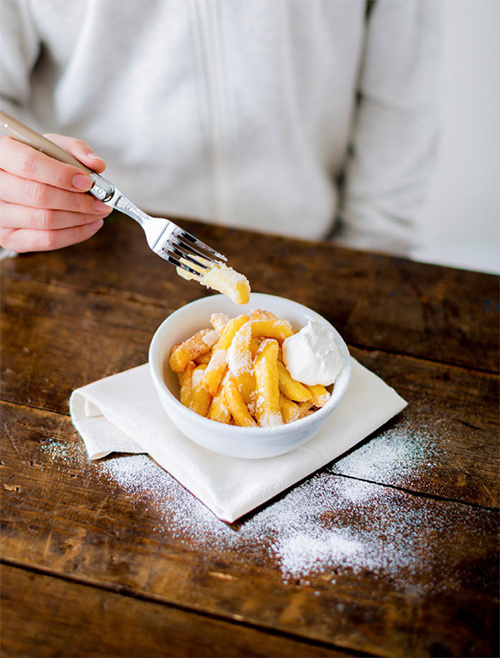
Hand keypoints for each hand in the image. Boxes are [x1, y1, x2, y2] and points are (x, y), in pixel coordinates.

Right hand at [0, 133, 111, 251]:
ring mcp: (0, 215)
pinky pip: (46, 241)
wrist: (18, 182)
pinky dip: (75, 234)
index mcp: (2, 154)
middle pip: (39, 196)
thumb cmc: (38, 162)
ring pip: (45, 220)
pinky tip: (90, 225)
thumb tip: (97, 165)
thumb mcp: (53, 146)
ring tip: (98, 212)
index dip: (61, 175)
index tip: (87, 182)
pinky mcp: (9, 238)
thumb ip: (75, 149)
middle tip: (101, 202)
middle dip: (78, 201)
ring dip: (80, 218)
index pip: (29, 165)